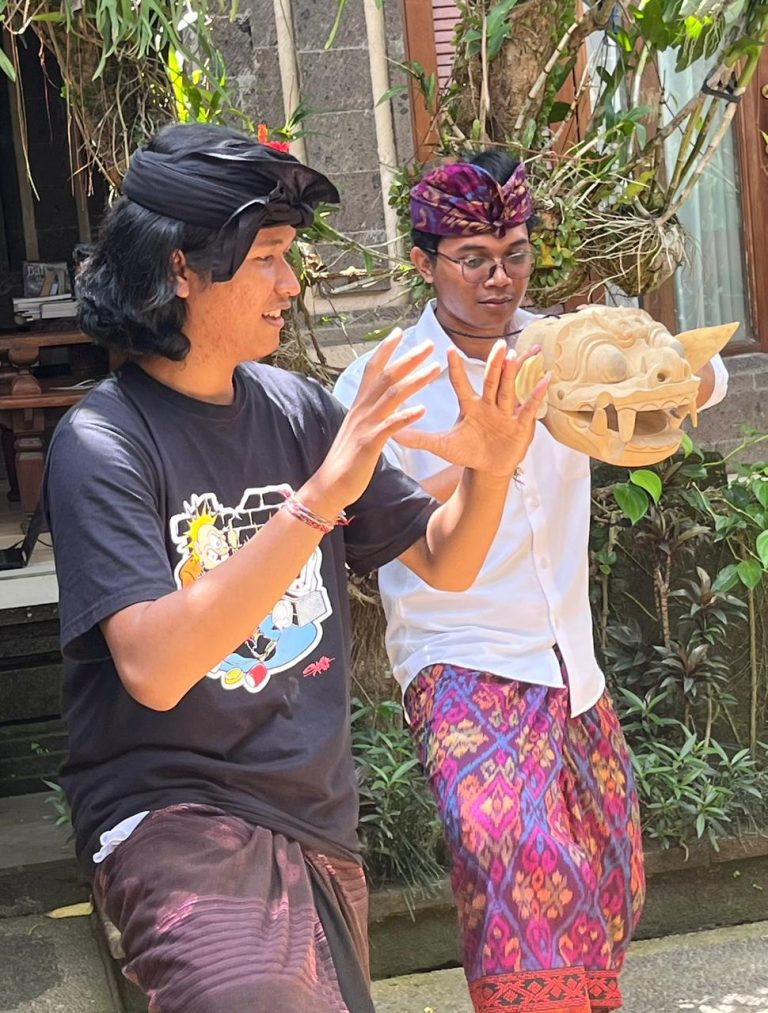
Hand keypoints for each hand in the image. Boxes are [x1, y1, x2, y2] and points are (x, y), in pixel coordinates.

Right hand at [307, 329, 439, 512]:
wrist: (329, 485)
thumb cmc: (346, 460)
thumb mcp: (356, 430)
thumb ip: (367, 413)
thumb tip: (375, 401)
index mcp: (359, 405)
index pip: (372, 369)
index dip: (385, 349)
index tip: (400, 332)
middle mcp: (361, 410)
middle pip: (387, 376)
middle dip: (409, 358)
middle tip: (430, 344)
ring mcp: (364, 425)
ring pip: (391, 396)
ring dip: (415, 380)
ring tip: (436, 370)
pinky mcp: (368, 444)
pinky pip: (390, 427)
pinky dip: (406, 416)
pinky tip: (423, 410)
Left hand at [394, 341, 548, 477]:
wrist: (487, 468)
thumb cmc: (467, 452)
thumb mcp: (443, 446)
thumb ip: (420, 439)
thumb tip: (394, 433)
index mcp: (470, 406)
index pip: (461, 384)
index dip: (456, 369)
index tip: (448, 350)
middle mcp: (489, 404)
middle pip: (492, 381)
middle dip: (495, 363)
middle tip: (498, 344)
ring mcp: (506, 412)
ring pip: (509, 389)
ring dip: (513, 373)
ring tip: (516, 356)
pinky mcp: (520, 424)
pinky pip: (529, 407)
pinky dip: (536, 394)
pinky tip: (544, 379)